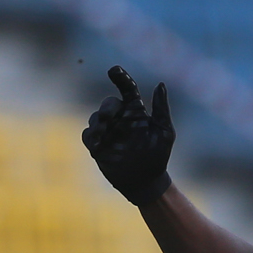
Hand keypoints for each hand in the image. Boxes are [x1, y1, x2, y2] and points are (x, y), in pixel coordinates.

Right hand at [81, 65, 173, 205]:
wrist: (146, 182)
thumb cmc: (158, 156)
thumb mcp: (164, 132)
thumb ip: (161, 109)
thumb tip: (160, 84)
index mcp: (136, 112)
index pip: (127, 89)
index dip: (120, 78)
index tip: (114, 70)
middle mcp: (120, 119)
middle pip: (108, 104)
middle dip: (107, 107)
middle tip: (110, 115)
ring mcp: (108, 132)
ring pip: (95, 118)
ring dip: (99, 123)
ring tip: (104, 134)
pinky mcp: (97, 146)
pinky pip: (87, 135)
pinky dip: (91, 136)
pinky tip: (98, 144)